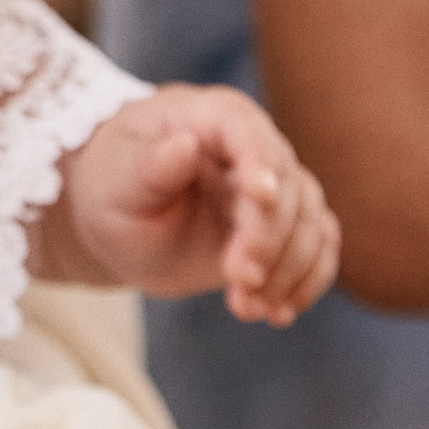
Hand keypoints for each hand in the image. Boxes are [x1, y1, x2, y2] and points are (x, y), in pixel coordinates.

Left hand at [56, 83, 339, 324]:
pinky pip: (318, 248)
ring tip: (246, 307)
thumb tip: (184, 145)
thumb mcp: (115, 178)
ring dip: (288, 270)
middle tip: (239, 279)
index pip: (246, 131)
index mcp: (207, 116)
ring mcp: (273, 187)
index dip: (259, 163)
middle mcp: (250, 144)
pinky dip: (306, 282)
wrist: (118, 226)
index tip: (256, 201)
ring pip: (309, 221)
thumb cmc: (110, 188)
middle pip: (286, 185)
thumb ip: (149, 164)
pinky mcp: (283, 227)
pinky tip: (277, 313)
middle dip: (268, 238)